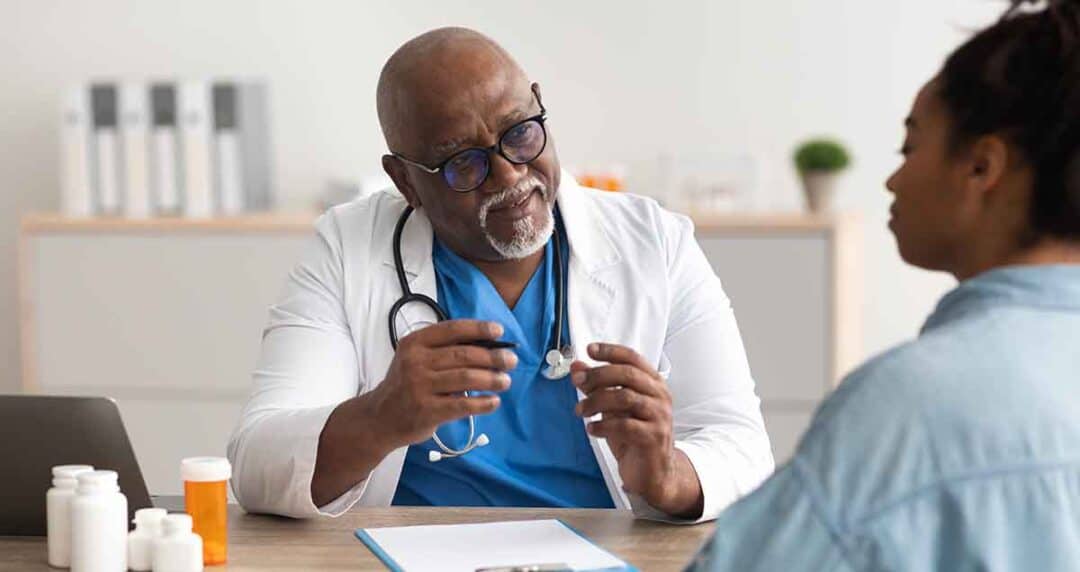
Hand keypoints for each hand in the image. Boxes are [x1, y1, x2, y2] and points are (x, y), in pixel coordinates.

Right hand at [370, 319, 516, 448]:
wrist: (380, 417)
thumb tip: (489, 346)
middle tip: (511, 361)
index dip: (479, 329)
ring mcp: (419, 386)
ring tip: (506, 381)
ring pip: (466, 378)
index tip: (499, 331)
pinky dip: (483, 403)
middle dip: (493, 356)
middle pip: (463, 354)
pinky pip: (462, 404)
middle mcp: (415, 362)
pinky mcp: (426, 410)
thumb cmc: (407, 384)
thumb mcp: (417, 360)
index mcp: (415, 343)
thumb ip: (444, 351)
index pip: (452, 330)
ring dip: (492, 379)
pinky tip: (494, 401)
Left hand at [572, 343, 701, 517]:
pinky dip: (603, 425)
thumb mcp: (612, 408)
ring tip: (581, 411)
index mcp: (653, 383)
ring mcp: (660, 416)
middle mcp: (660, 395)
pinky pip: (625, 425)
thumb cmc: (633, 436)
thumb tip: (576, 367)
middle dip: (598, 375)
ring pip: (625, 398)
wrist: (652, 472)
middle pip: (627, 374)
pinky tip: (592, 429)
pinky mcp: (654, 437)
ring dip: (596, 402)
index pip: (633, 358)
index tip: (590, 350)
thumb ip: (597, 386)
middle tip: (577, 382)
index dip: (611, 351)